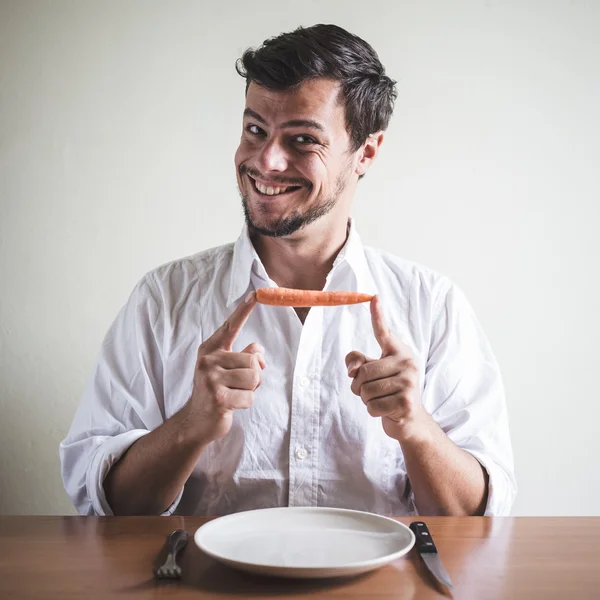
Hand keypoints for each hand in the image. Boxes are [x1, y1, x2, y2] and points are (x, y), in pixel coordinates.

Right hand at [185, 292, 264, 443]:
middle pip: (253, 361)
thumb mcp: (227, 369)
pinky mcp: (218, 398)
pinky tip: (231, 406)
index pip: (230, 327)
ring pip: (254, 378)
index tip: (256, 295)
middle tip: (237, 386)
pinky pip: (249, 397)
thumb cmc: (217, 391)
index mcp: (211, 350)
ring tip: (234, 394)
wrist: (196, 421)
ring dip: (250, 390)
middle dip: (253, 377)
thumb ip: (243, 356)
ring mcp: (211, 379)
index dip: (243, 311)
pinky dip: (246, 404)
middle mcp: (209, 360)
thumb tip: (259, 351)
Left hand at [345, 295, 426, 441]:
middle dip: (359, 386)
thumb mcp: (371, 374)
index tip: (373, 297)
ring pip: (365, 390)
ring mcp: (409, 382)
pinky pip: (372, 406)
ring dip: (366, 400)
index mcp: (399, 352)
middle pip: (363, 372)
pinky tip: (386, 410)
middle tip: (371, 391)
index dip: (377, 315)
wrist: (410, 420)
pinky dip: (373, 411)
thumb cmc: (387, 392)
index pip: (384, 332)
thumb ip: (357, 363)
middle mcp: (407, 363)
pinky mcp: (406, 402)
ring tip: (381, 400)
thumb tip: (353, 368)